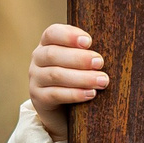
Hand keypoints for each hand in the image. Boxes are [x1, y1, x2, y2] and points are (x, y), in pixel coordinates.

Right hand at [29, 23, 110, 138]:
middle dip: (79, 58)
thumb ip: (87, 52)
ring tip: (102, 81)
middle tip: (100, 62)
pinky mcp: (38, 98)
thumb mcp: (79, 62)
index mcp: (47, 44)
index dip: (69, 36)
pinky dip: (75, 94)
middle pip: (54, 54)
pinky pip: (55, 94)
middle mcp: (38, 59)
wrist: (62, 109)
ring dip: (82, 78)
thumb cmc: (76, 78)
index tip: (89, 41)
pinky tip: (91, 94)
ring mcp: (36, 79)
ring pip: (56, 75)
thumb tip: (108, 51)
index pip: (52, 33)